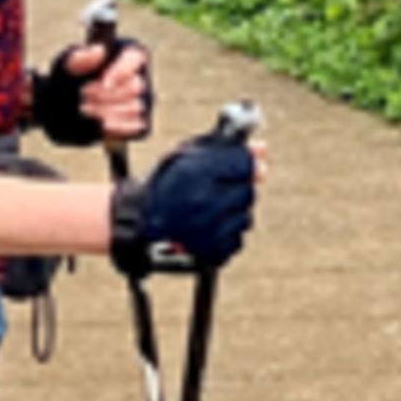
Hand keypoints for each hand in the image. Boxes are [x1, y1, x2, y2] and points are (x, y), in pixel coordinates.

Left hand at [33, 37, 153, 147]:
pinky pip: (138, 127)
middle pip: (135, 86)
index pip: (134, 58)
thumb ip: (79, 56)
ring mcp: (143, 100)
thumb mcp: (66, 63)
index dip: (121, 72)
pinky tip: (102, 125)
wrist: (65, 105)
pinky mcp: (142, 123)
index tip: (104, 83)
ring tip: (86, 109)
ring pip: (135, 108)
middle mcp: (141, 76)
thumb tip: (98, 51)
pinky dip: (119, 127)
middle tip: (84, 96)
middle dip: (108, 94)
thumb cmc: (70, 78)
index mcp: (128, 53)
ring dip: (108, 111)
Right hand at [111, 132, 257, 274]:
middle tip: (214, 192)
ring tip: (207, 211)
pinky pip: (236, 240)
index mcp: (200, 174)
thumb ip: (226, 149)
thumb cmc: (164, 185)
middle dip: (236, 189)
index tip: (232, 168)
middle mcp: (207, 203)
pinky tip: (207, 228)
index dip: (241, 164)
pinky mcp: (213, 252)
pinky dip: (226, 234)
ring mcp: (211, 231)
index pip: (245, 164)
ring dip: (232, 213)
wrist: (138, 223)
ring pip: (245, 217)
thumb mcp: (188, 156)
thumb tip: (262, 149)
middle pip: (248, 192)